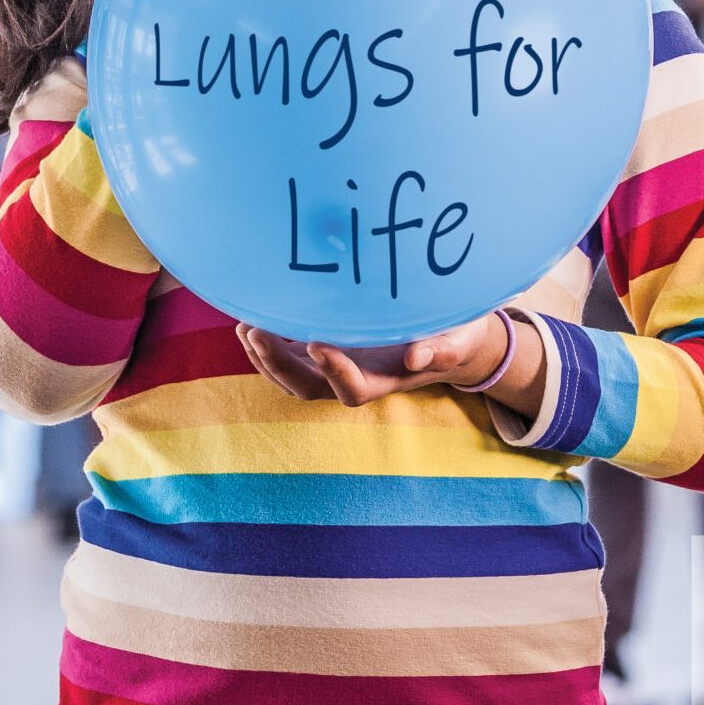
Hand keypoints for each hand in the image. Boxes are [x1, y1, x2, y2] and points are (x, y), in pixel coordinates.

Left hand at [236, 313, 507, 407]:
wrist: (449, 335)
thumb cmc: (456, 333)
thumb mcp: (459, 337)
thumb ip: (442, 348)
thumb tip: (415, 358)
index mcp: (386, 380)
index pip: (353, 390)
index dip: (334, 372)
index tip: (318, 341)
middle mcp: (354, 379)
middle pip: (309, 387)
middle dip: (279, 364)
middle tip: (257, 331)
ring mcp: (336, 368)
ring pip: (292, 375)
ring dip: (264, 355)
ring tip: (244, 324)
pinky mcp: (326, 350)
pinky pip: (289, 356)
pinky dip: (269, 341)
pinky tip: (253, 315)